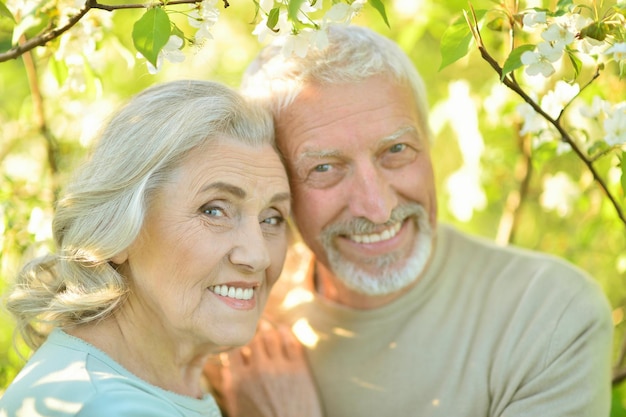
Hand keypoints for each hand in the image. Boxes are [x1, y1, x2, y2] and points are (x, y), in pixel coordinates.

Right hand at [204, 320, 323, 416]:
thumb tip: (227, 367)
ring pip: (271, 336)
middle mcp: (258, 371)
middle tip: (253, 325)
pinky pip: (292, 342)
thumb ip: (231, 387)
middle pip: (253, 339)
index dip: (235, 341)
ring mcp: (280, 368)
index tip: (238, 338)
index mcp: (240, 381)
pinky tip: (284, 331)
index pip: (233, 348)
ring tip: (267, 325)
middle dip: (252, 331)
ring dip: (268, 329)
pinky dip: (286, 333)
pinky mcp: (299, 369)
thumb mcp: (238, 409)